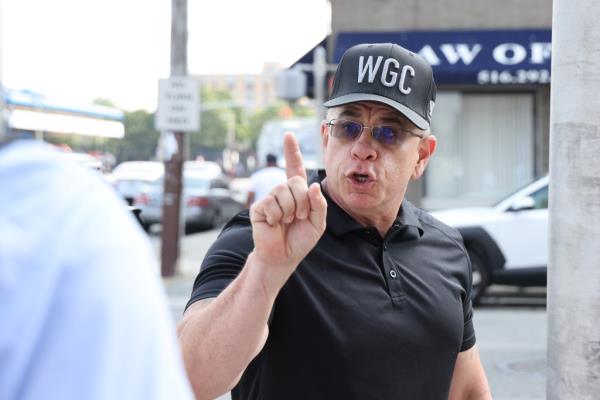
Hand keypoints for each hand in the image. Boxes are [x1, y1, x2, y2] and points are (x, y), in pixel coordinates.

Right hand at [249, 132, 326, 291]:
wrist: (284, 256)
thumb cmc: (300, 239)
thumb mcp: (318, 222)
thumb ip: (319, 204)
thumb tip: (314, 185)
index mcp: (297, 193)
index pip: (294, 168)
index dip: (292, 151)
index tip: (289, 135)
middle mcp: (282, 192)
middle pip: (295, 181)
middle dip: (302, 201)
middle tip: (299, 217)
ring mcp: (269, 198)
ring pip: (283, 191)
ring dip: (290, 210)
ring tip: (286, 222)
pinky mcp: (259, 208)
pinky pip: (271, 204)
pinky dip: (277, 217)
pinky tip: (274, 224)